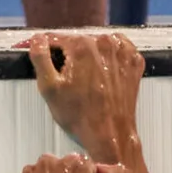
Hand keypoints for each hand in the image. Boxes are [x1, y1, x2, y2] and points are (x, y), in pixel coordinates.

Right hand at [25, 32, 145, 163]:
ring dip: (88, 55)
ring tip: (84, 78)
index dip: (44, 46)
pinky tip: (101, 74)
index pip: (56, 38)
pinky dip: (108, 58)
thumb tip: (37, 40)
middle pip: (77, 40)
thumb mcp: (49, 88)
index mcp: (82, 46)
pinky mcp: (133, 62)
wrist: (109, 134)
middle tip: (65, 77)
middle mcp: (105, 43)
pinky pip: (116, 50)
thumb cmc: (80, 116)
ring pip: (96, 44)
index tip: (39, 49)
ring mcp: (123, 52)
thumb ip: (40, 58)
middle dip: (68, 55)